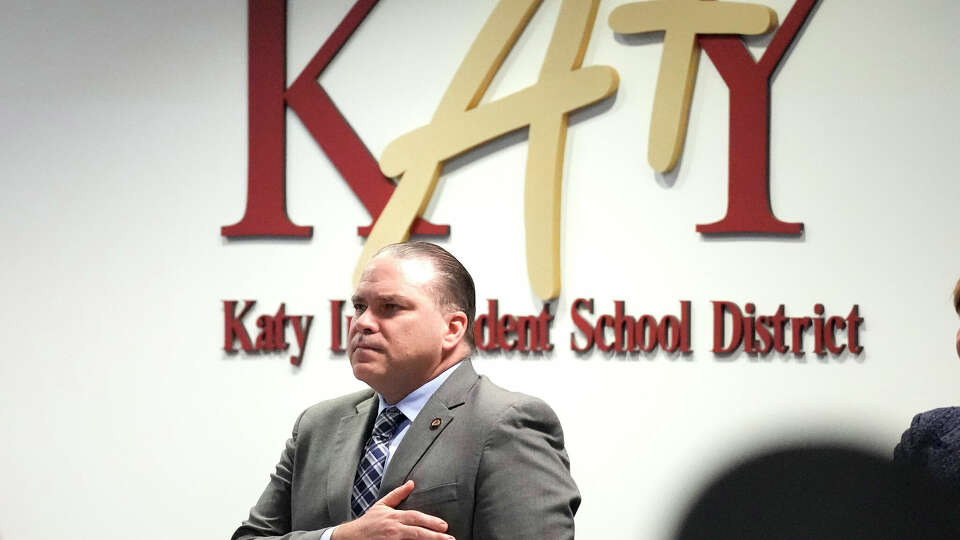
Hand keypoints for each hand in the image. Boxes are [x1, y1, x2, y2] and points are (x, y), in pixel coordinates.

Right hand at [332, 481, 453, 539]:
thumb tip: (411, 483)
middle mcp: (394, 530)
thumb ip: (398, 495)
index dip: (430, 521)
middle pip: (417, 532)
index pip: (415, 518)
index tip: (444, 526)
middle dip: (434, 536)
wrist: (351, 537)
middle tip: (449, 538)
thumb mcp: (382, 505)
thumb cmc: (368, 522)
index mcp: (394, 517)